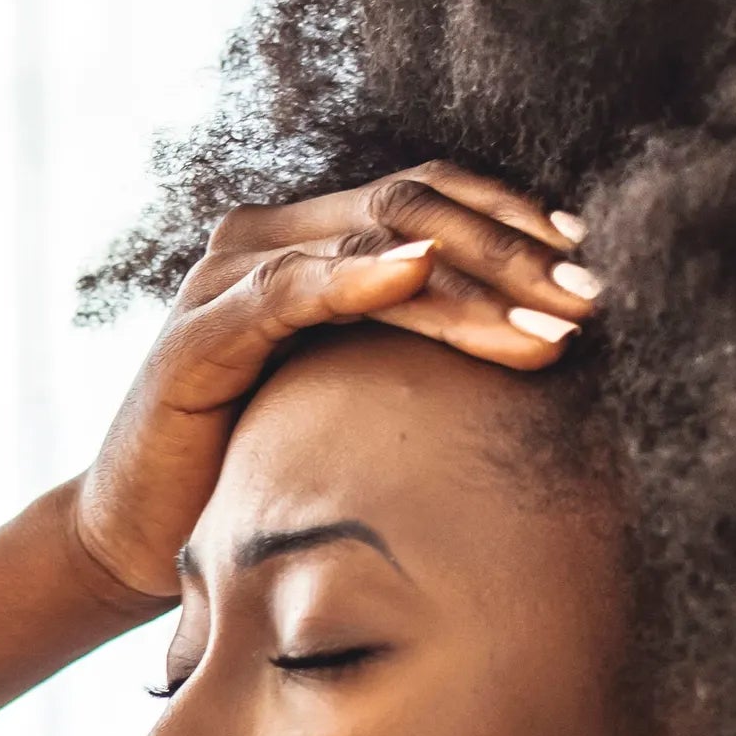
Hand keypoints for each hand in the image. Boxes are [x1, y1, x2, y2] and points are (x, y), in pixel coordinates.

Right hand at [62, 162, 598, 606]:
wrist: (142, 538)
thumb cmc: (259, 476)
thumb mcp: (359, 405)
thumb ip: (422, 361)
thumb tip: (543, 357)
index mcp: (312, 241)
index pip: (431, 197)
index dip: (515, 219)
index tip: (592, 258)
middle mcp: (270, 238)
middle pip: (415, 208)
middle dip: (515, 253)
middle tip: (593, 298)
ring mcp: (230, 278)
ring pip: (373, 244)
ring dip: (473, 282)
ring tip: (549, 320)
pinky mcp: (200, 334)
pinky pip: (292, 292)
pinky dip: (360, 281)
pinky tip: (420, 277)